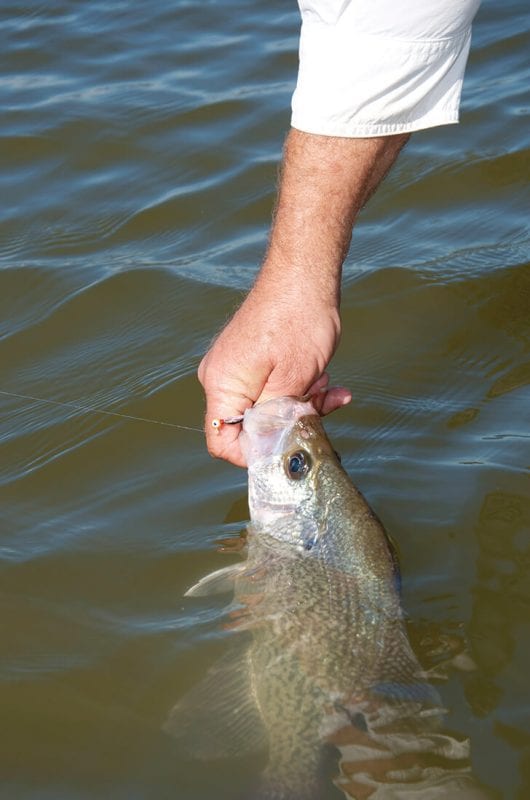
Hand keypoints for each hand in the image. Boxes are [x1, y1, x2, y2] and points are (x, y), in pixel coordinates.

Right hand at [198, 281, 350, 466]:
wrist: (304, 272)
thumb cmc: (298, 318)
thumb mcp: (293, 380)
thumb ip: (275, 421)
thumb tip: (266, 451)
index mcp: (221, 385)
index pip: (222, 442)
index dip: (255, 453)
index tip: (288, 444)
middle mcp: (220, 377)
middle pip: (249, 426)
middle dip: (288, 422)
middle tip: (318, 405)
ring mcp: (235, 367)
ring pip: (267, 408)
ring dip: (301, 403)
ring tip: (326, 384)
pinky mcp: (252, 359)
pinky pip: (272, 388)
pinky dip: (299, 388)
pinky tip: (326, 378)